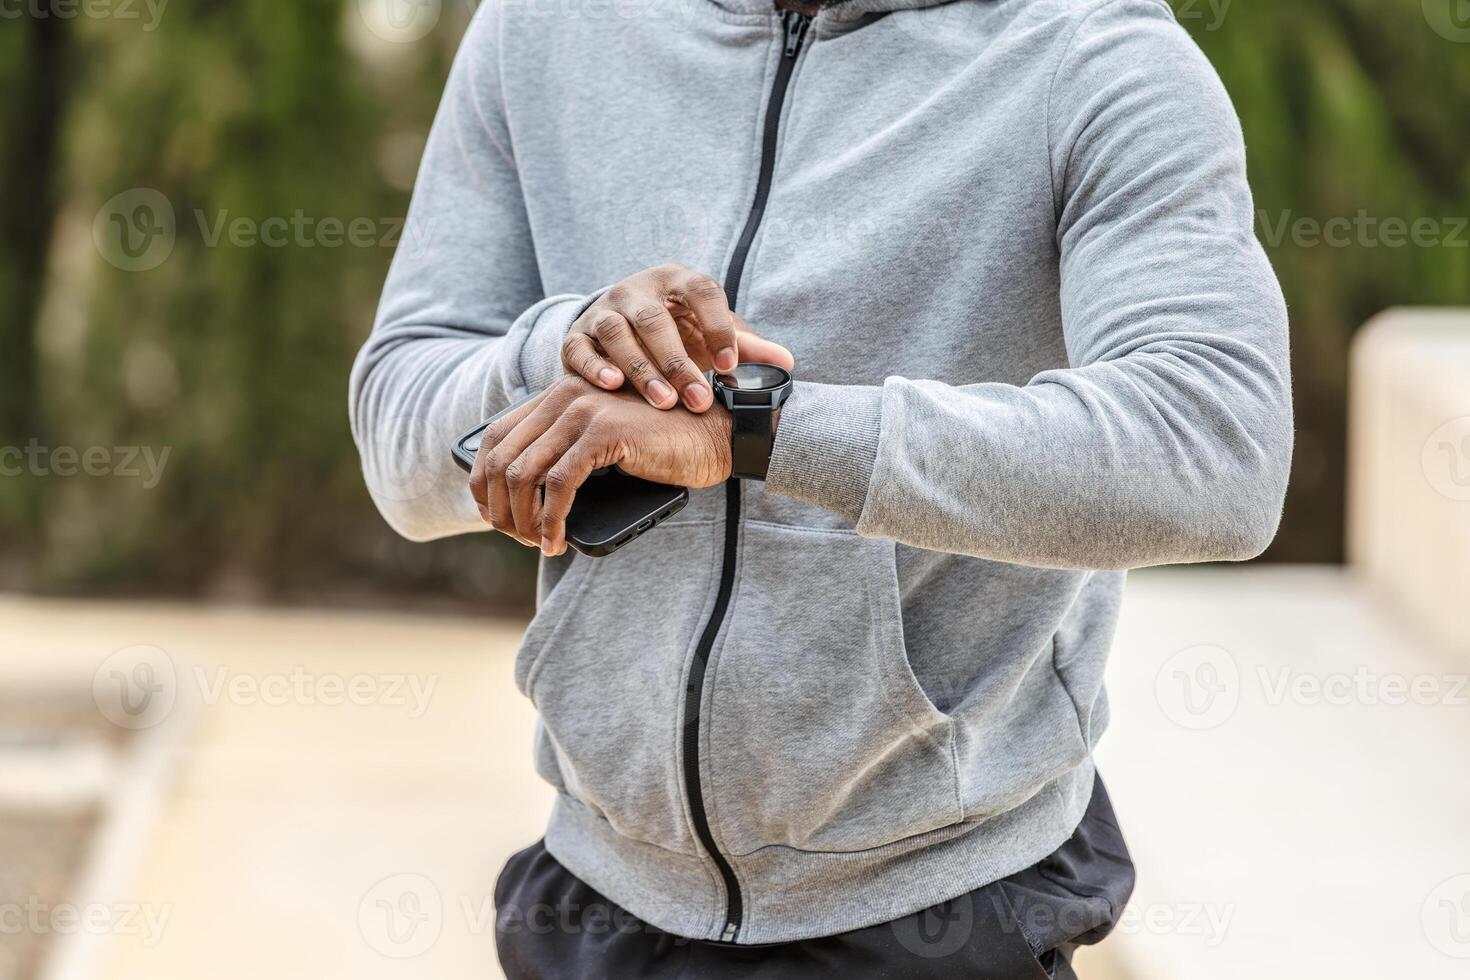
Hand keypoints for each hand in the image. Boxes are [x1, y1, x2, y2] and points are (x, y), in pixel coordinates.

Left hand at [470, 376, 731, 554]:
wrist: (715, 435)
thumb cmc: (664, 446)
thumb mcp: (603, 443)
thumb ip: (565, 451)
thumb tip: (518, 499)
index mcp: (559, 393)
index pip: (496, 436)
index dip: (484, 481)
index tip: (493, 515)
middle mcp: (564, 394)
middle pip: (502, 457)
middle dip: (501, 507)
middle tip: (516, 538)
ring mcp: (582, 410)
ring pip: (525, 474)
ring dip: (523, 519)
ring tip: (537, 544)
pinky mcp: (604, 432)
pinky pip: (559, 486)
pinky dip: (552, 520)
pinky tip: (557, 540)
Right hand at [561, 262, 793, 411]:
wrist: (623, 327)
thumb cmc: (678, 331)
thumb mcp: (710, 334)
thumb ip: (746, 348)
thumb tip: (787, 362)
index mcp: (677, 281)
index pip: (701, 291)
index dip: (718, 326)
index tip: (730, 366)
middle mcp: (637, 290)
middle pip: (655, 319)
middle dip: (677, 362)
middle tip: (696, 400)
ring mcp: (604, 310)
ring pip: (618, 333)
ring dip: (641, 368)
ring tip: (663, 401)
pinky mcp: (577, 335)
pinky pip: (580, 347)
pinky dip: (595, 366)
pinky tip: (613, 386)